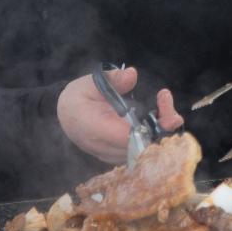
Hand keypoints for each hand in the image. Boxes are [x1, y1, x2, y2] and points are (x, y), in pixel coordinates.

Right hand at [56, 67, 182, 163]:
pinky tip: (161, 112)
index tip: (165, 111)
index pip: (128, 139)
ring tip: (164, 100)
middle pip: (142, 147)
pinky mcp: (118, 155)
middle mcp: (104, 147)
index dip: (151, 129)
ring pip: (144, 151)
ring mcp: (112, 154)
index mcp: (95, 128)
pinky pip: (141, 150)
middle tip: (167, 99)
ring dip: (161, 127)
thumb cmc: (77, 98)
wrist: (64, 116)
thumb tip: (131, 75)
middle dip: (162, 125)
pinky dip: (155, 133)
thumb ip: (110, 80)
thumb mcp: (89, 83)